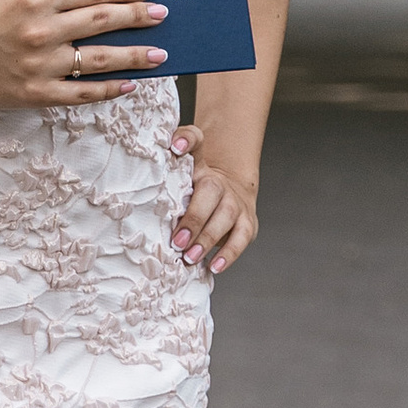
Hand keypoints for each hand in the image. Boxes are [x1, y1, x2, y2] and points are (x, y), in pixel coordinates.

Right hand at [0, 0, 167, 107]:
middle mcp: (41, 30)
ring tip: (158, 54)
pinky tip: (129, 83)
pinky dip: (110, 88)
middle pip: (102, 20)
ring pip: (100, 58)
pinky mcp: (38, 93)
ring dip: (134, 55)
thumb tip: (103, 1)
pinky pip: (83, 92)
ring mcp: (42, 65)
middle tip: (161, 15)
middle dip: (137, 16)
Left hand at [169, 128, 259, 275]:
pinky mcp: (247, 223)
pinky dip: (229, 254)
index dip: (186, 140)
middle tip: (177, 241)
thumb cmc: (194, 188)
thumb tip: (160, 155)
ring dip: (207, 239)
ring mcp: (236, 202)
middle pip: (211, 192)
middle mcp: (220, 182)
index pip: (196, 142)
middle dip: (194, 218)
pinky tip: (214, 267)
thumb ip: (166, 166)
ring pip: (226, 218)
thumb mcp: (179, 175)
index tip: (176, 147)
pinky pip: (241, 239)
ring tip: (189, 257)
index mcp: (200, 166)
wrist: (229, 191)